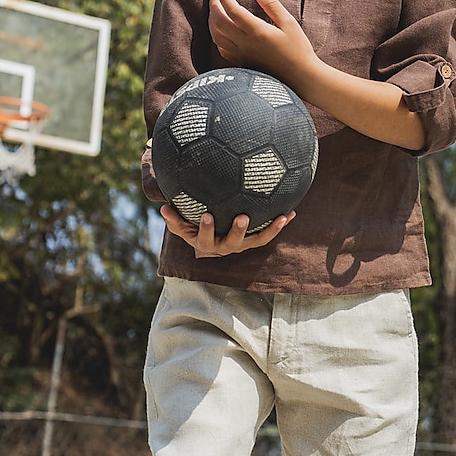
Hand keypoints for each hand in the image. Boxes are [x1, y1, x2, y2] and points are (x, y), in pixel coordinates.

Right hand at [160, 204, 294, 256]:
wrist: (211, 237)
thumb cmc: (193, 226)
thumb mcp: (182, 224)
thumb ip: (174, 219)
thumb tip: (163, 208)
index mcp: (206, 243)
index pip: (204, 237)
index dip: (205, 228)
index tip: (206, 215)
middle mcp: (225, 247)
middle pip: (232, 242)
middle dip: (238, 230)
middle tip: (243, 216)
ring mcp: (242, 244)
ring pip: (256, 240)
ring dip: (269, 230)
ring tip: (281, 217)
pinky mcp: (254, 240)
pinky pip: (268, 233)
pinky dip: (279, 224)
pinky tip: (291, 212)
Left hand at [209, 0, 317, 83]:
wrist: (300, 77)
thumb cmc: (298, 49)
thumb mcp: (289, 23)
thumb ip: (272, 5)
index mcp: (257, 31)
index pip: (232, 9)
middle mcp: (245, 43)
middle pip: (218, 21)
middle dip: (214, 4)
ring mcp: (242, 55)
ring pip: (216, 36)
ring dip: (211, 20)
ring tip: (215, 9)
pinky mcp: (242, 64)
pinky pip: (222, 49)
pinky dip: (216, 37)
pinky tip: (221, 31)